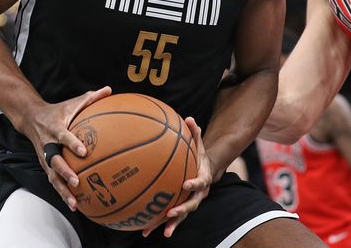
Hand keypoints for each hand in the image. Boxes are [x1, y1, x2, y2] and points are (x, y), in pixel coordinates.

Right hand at [24, 86, 111, 210]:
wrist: (31, 118)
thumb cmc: (59, 111)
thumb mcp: (73, 102)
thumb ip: (91, 97)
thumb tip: (110, 89)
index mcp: (56, 128)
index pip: (64, 136)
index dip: (72, 143)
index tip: (84, 152)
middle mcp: (48, 145)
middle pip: (54, 161)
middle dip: (65, 172)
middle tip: (77, 182)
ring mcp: (45, 157)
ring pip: (52, 176)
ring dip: (62, 190)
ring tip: (74, 202)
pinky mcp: (45, 165)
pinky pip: (54, 181)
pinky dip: (62, 193)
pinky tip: (75, 205)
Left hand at [142, 117, 211, 237]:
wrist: (206, 171)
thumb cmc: (198, 156)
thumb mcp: (199, 144)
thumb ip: (195, 133)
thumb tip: (189, 118)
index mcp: (203, 178)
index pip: (200, 182)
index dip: (194, 183)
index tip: (186, 184)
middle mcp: (198, 194)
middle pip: (192, 204)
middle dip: (182, 210)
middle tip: (172, 212)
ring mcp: (190, 202)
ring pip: (181, 215)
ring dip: (171, 224)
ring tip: (161, 231)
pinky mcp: (180, 208)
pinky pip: (170, 218)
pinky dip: (159, 224)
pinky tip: (144, 231)